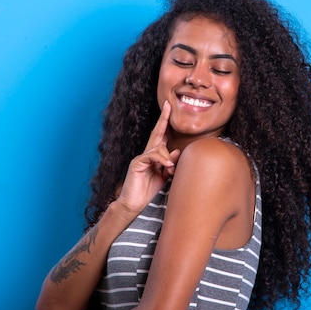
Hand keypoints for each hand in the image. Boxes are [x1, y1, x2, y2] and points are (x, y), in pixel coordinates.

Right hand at [115, 100, 180, 214]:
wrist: (134, 204)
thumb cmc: (149, 190)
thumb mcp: (165, 176)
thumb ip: (170, 164)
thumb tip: (177, 151)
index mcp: (155, 156)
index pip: (162, 136)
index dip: (166, 123)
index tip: (170, 109)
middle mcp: (148, 154)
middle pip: (157, 133)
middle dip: (164, 119)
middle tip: (169, 105)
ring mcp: (141, 157)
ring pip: (158, 148)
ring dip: (167, 158)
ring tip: (170, 170)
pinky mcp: (137, 163)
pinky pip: (151, 156)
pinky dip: (161, 160)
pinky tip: (167, 168)